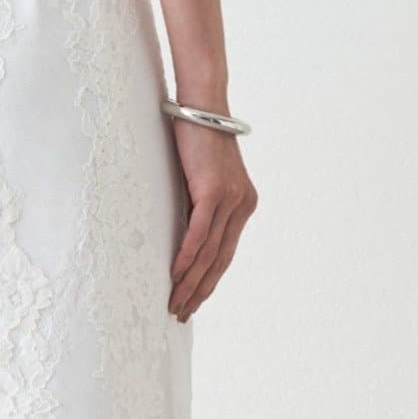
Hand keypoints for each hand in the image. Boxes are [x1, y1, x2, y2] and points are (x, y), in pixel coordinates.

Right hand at [167, 124, 257, 320]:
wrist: (201, 105)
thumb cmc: (195, 138)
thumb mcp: (200, 179)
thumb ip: (199, 206)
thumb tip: (182, 235)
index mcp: (244, 204)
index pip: (225, 253)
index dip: (209, 281)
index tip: (193, 301)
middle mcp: (243, 205)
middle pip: (220, 260)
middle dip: (200, 290)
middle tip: (181, 313)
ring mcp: (232, 199)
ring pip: (209, 253)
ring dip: (190, 282)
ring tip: (174, 302)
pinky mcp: (216, 191)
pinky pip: (200, 234)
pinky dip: (186, 258)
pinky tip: (174, 276)